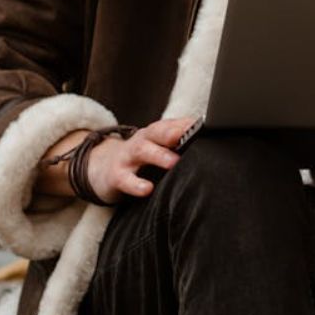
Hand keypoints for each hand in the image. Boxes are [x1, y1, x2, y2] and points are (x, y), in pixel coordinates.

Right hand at [35, 116, 199, 203]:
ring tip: (174, 162)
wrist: (102, 168)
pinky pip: (126, 179)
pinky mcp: (116, 175)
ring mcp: (128, 157)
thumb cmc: (141, 159)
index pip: (174, 124)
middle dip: (174, 132)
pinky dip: (136, 184)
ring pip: (142, 151)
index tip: (206, 126)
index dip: (189, 124)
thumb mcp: (159, 147)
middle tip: (191, 134)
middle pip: (158, 132)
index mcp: (156, 133)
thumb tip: (212, 140)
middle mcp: (142, 141)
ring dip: (158, 155)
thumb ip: (180, 144)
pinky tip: (147, 189)